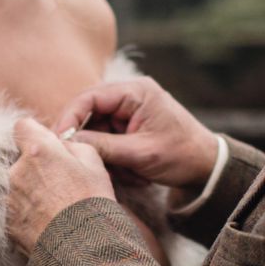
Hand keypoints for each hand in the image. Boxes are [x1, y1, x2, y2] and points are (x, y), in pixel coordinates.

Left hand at [7, 118, 114, 255]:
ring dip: (30, 191)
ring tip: (53, 209)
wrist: (81, 249)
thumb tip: (61, 144)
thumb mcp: (94, 165)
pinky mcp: (7, 222)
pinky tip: (46, 223)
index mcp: (38, 151)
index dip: (35, 135)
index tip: (46, 146)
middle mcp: (16, 171)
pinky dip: (27, 213)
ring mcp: (9, 198)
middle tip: (58, 184)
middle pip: (20, 159)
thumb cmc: (92, 204)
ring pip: (17, 186)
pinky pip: (15, 210)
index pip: (22, 127)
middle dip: (35, 167)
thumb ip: (73, 146)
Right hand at [55, 78, 218, 189]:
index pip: (89, 97)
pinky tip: (133, 173)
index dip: (69, 118)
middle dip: (90, 144)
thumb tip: (70, 144)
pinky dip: (115, 161)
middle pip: (89, 116)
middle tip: (90, 165)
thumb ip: (103, 147)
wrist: (206, 166)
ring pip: (96, 134)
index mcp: (135, 92)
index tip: (59, 141)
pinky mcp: (128, 129)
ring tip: (129, 173)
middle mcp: (128, 97)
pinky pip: (107, 144)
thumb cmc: (180, 155)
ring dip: (106, 158)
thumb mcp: (140, 153)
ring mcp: (128, 114)